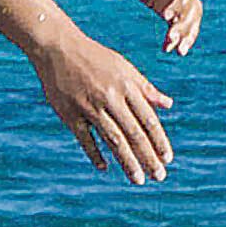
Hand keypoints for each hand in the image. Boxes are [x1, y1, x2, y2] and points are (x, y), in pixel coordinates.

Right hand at [35, 32, 179, 186]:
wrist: (57, 47)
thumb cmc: (94, 57)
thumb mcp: (124, 68)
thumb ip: (146, 88)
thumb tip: (168, 105)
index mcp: (126, 86)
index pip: (148, 119)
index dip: (159, 140)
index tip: (168, 158)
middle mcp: (110, 98)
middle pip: (133, 133)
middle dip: (148, 157)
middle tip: (159, 176)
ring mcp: (89, 107)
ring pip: (113, 139)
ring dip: (127, 162)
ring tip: (138, 179)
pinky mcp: (69, 113)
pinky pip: (85, 139)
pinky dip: (95, 154)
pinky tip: (105, 167)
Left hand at [115, 0, 205, 52]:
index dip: (182, 2)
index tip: (167, 16)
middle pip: (192, 5)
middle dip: (186, 23)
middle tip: (173, 38)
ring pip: (189, 17)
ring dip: (186, 34)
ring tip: (179, 51)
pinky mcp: (166, 6)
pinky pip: (175, 23)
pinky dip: (174, 36)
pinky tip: (168, 49)